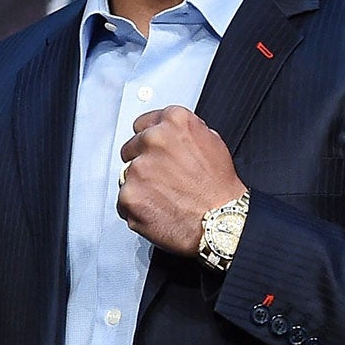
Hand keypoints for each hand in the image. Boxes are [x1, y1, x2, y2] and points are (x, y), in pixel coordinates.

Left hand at [117, 106, 245, 254]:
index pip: (143, 124)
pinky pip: (123, 201)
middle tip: (161, 179)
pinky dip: (135, 208)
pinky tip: (157, 210)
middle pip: (131, 148)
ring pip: (126, 175)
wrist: (220, 222)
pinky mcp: (129, 195)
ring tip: (164, 197)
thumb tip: (172, 134)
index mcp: (174, 122)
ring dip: (139, 186)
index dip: (148, 140)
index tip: (152, 151)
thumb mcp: (213, 144)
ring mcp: (138, 168)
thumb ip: (185, 133)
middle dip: (142, 163)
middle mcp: (154, 140)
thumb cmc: (219, 189)